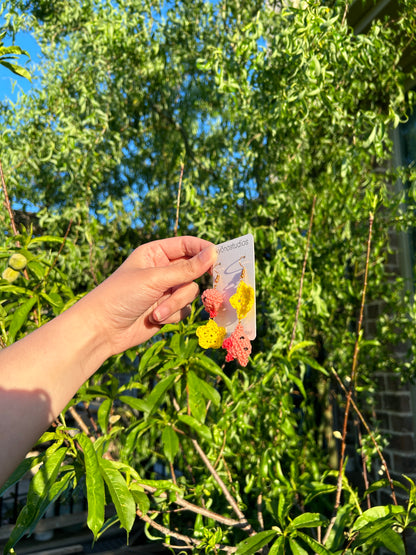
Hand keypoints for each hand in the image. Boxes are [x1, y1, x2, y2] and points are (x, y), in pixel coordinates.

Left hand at [81, 236, 216, 355]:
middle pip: (193, 270)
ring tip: (157, 312)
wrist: (102, 329)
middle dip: (186, 283)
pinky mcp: (167, 310)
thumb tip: (214, 253)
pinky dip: (173, 315)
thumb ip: (187, 268)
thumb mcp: (155, 279)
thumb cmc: (121, 295)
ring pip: (190, 292)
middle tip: (187, 288)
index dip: (204, 250)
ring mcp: (165, 290)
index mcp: (155, 253)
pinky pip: (185, 309)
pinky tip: (156, 319)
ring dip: (175, 303)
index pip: (187, 245)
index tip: (218, 258)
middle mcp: (162, 270)